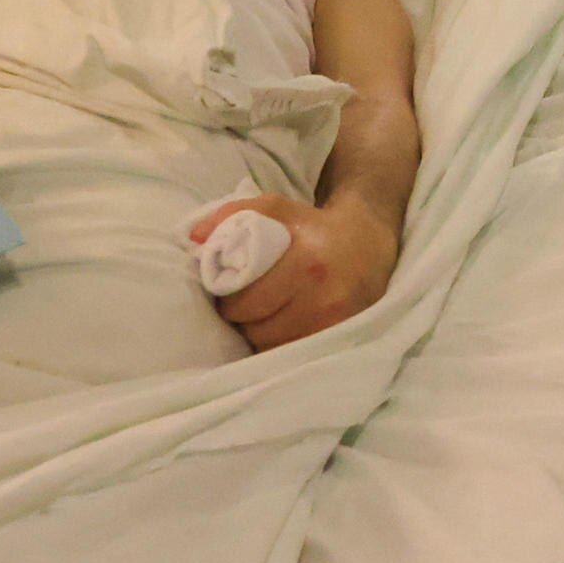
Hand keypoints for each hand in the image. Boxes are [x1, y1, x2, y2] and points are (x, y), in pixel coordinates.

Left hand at [190, 189, 401, 350]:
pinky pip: (295, 354)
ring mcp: (336, 322)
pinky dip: (282, 345)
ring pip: (275, 347)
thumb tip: (195, 238)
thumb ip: (232, 214)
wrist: (368, 243)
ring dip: (261, 336)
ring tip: (263, 317)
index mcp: (305, 262)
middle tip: (243, 308)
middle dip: (243, 321)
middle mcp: (324, 296)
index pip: (247, 303)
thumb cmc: (313, 226)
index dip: (229, 302)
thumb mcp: (276, 208)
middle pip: (258, 330)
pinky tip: (282, 328)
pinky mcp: (343, 337)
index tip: (227, 295)